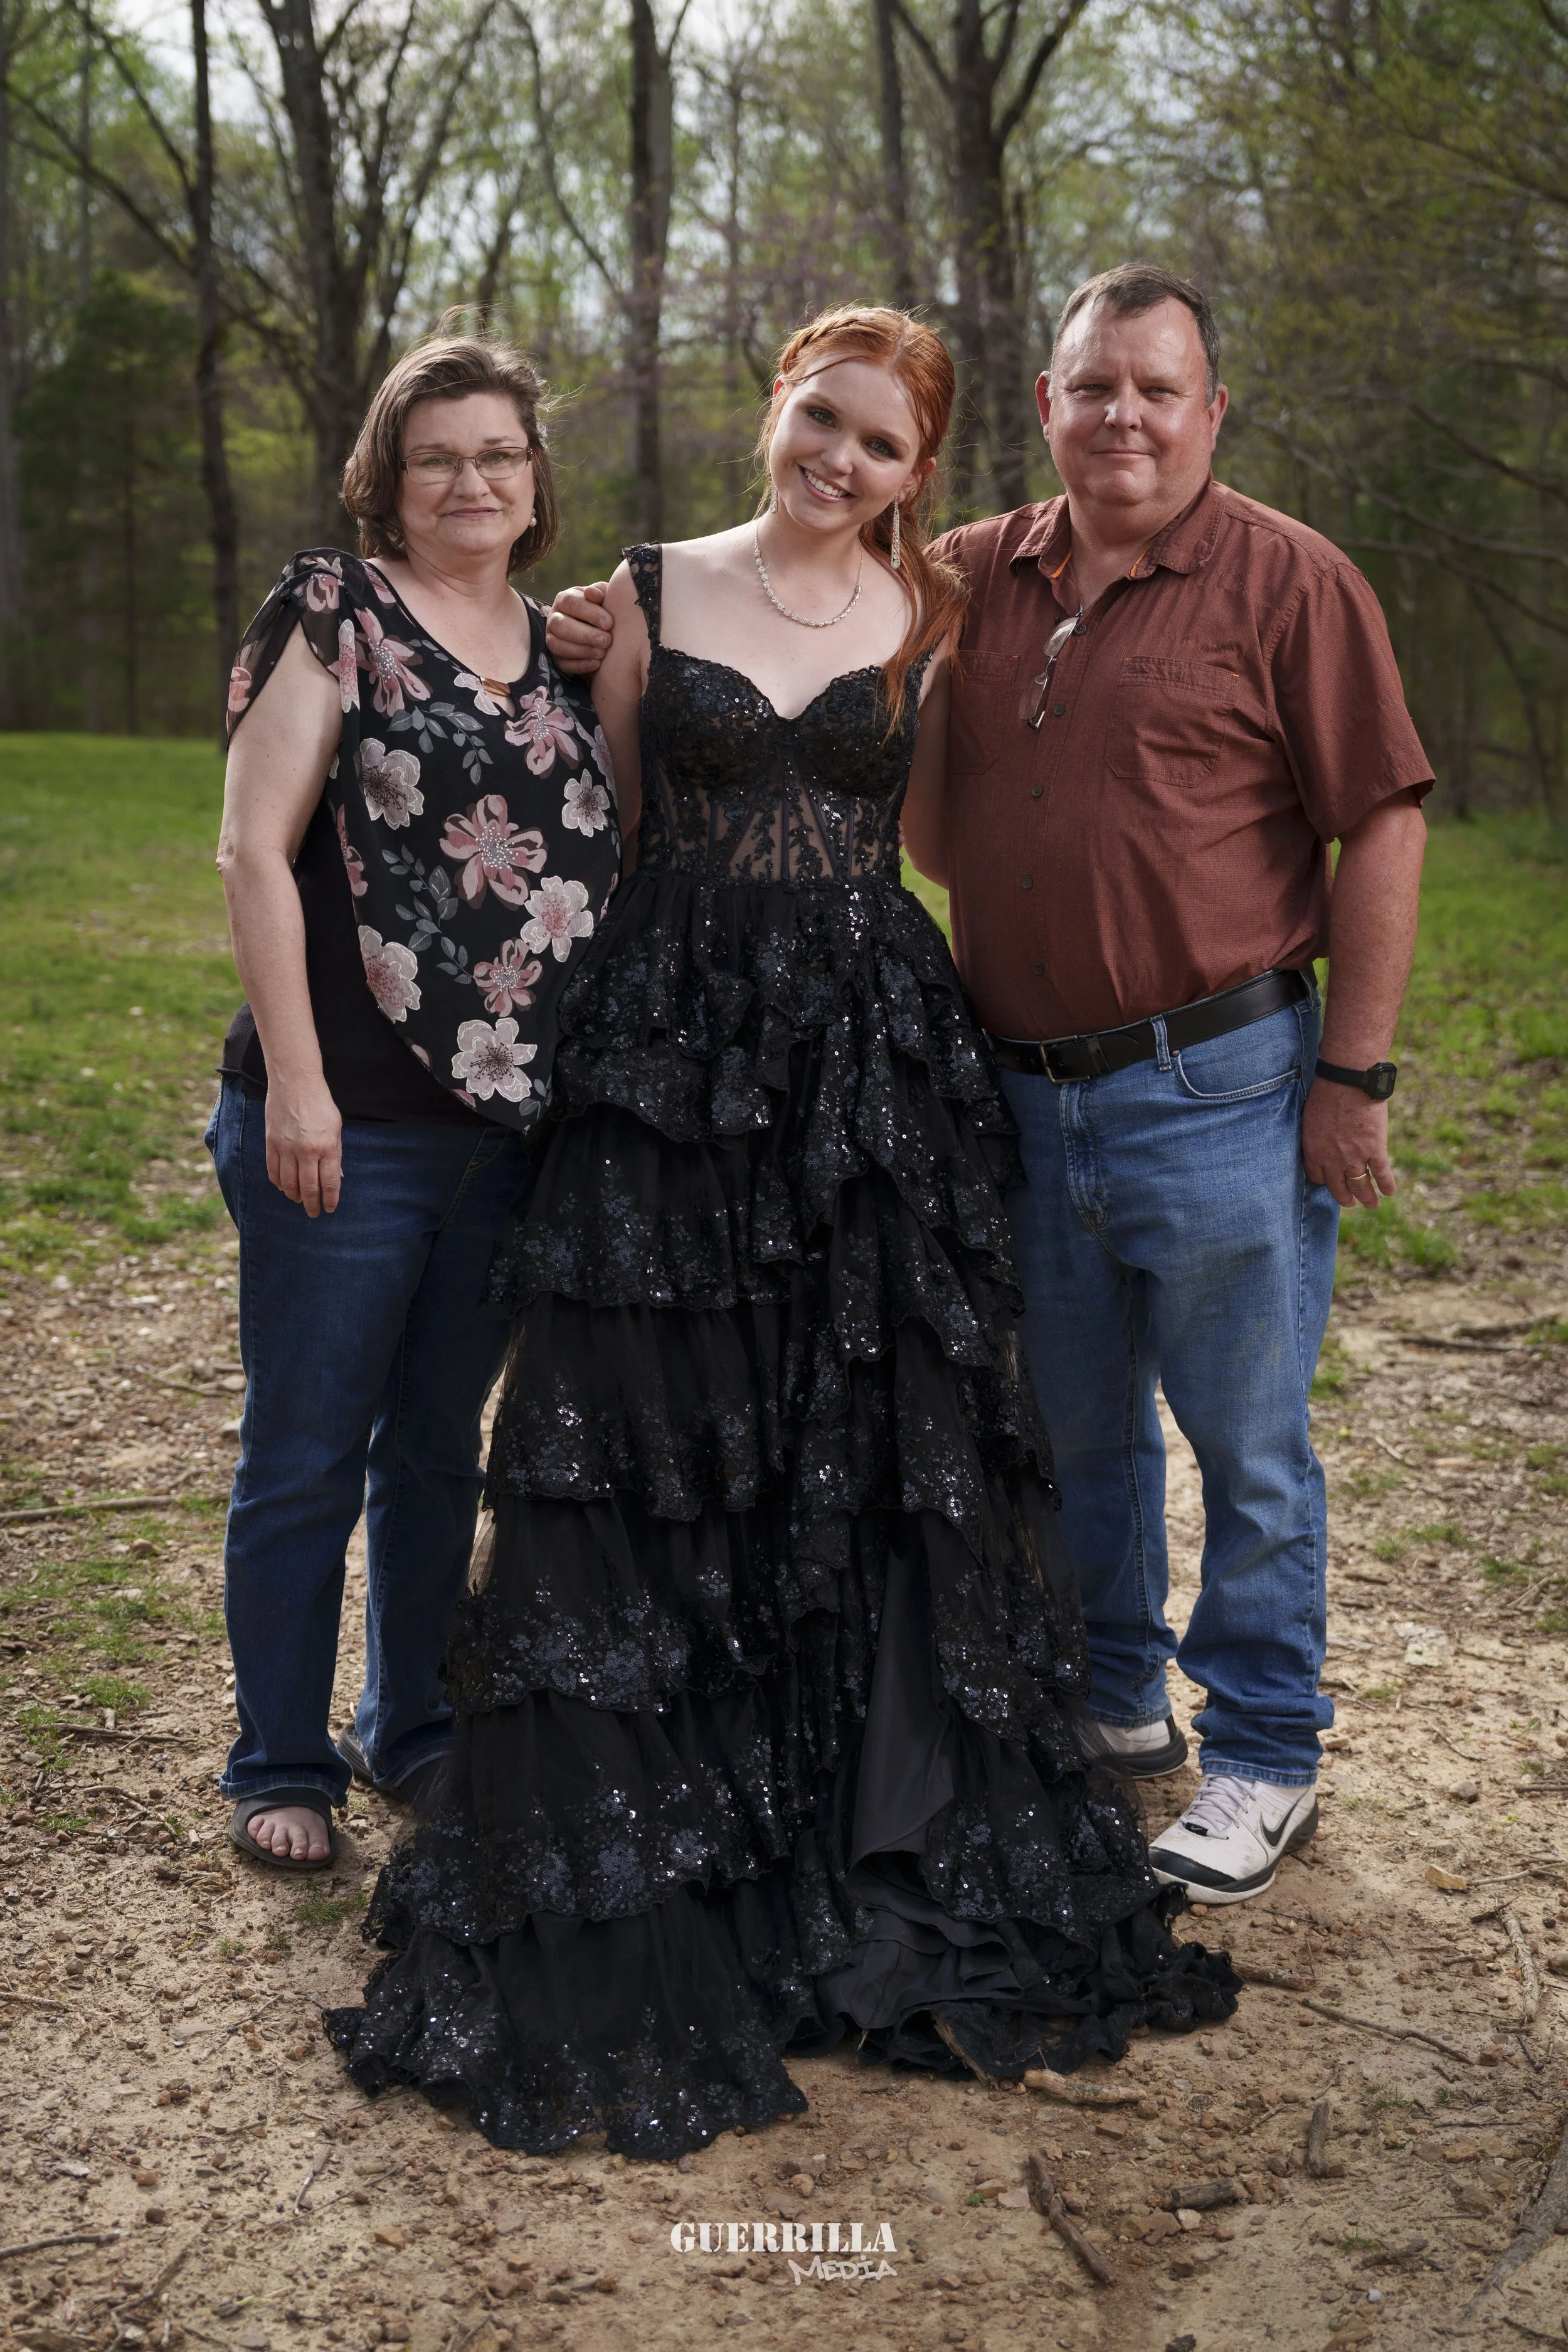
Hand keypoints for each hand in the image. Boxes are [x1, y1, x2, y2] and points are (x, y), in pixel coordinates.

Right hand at [265, 1078, 342, 1215]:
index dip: (329, 1200)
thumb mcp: (337, 1128)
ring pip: (288, 1183)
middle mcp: (306, 1151)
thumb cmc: (320, 1104)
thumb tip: (336, 1177)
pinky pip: (273, 1170)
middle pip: (308, 1188)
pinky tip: (283, 1187)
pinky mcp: (271, 1143)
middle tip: (313, 1213)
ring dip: (294, 1196)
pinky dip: (278, 1182)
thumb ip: (335, 1154)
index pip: (329, 1183)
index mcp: (327, 1147)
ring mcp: (286, 1148)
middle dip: (312, 1204)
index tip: (329, 1209)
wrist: (295, 1083)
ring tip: (299, 1200)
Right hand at [546, 582, 613, 674]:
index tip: (609, 623)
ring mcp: (552, 639)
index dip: (589, 613)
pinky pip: (563, 664)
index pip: (571, 603)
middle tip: (606, 640)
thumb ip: (600, 592)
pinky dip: (580, 665)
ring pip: (557, 645)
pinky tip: (597, 664)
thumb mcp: (604, 597)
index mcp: (565, 600)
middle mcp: (554, 618)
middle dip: (584, 634)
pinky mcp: (557, 659)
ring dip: (581, 650)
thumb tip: (592, 593)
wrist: (602, 631)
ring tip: (602, 652)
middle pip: (560, 625)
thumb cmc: (604, 610)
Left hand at [1301, 1077, 1394, 1209]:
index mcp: (1313, 1152)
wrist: (1348, 1083)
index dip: (1325, 1181)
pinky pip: (1382, 1174)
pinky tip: (1389, 1192)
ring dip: (1367, 1198)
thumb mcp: (1310, 1118)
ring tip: (1371, 1205)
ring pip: (1360, 1186)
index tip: (1331, 1181)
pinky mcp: (1375, 1150)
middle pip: (1338, 1187)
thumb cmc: (1326, 1093)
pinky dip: (1386, 1184)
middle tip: (1350, 1202)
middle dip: (1345, 1197)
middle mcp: (1332, 1160)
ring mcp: (1355, 1157)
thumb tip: (1321, 1139)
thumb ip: (1316, 1135)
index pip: (1318, 1177)